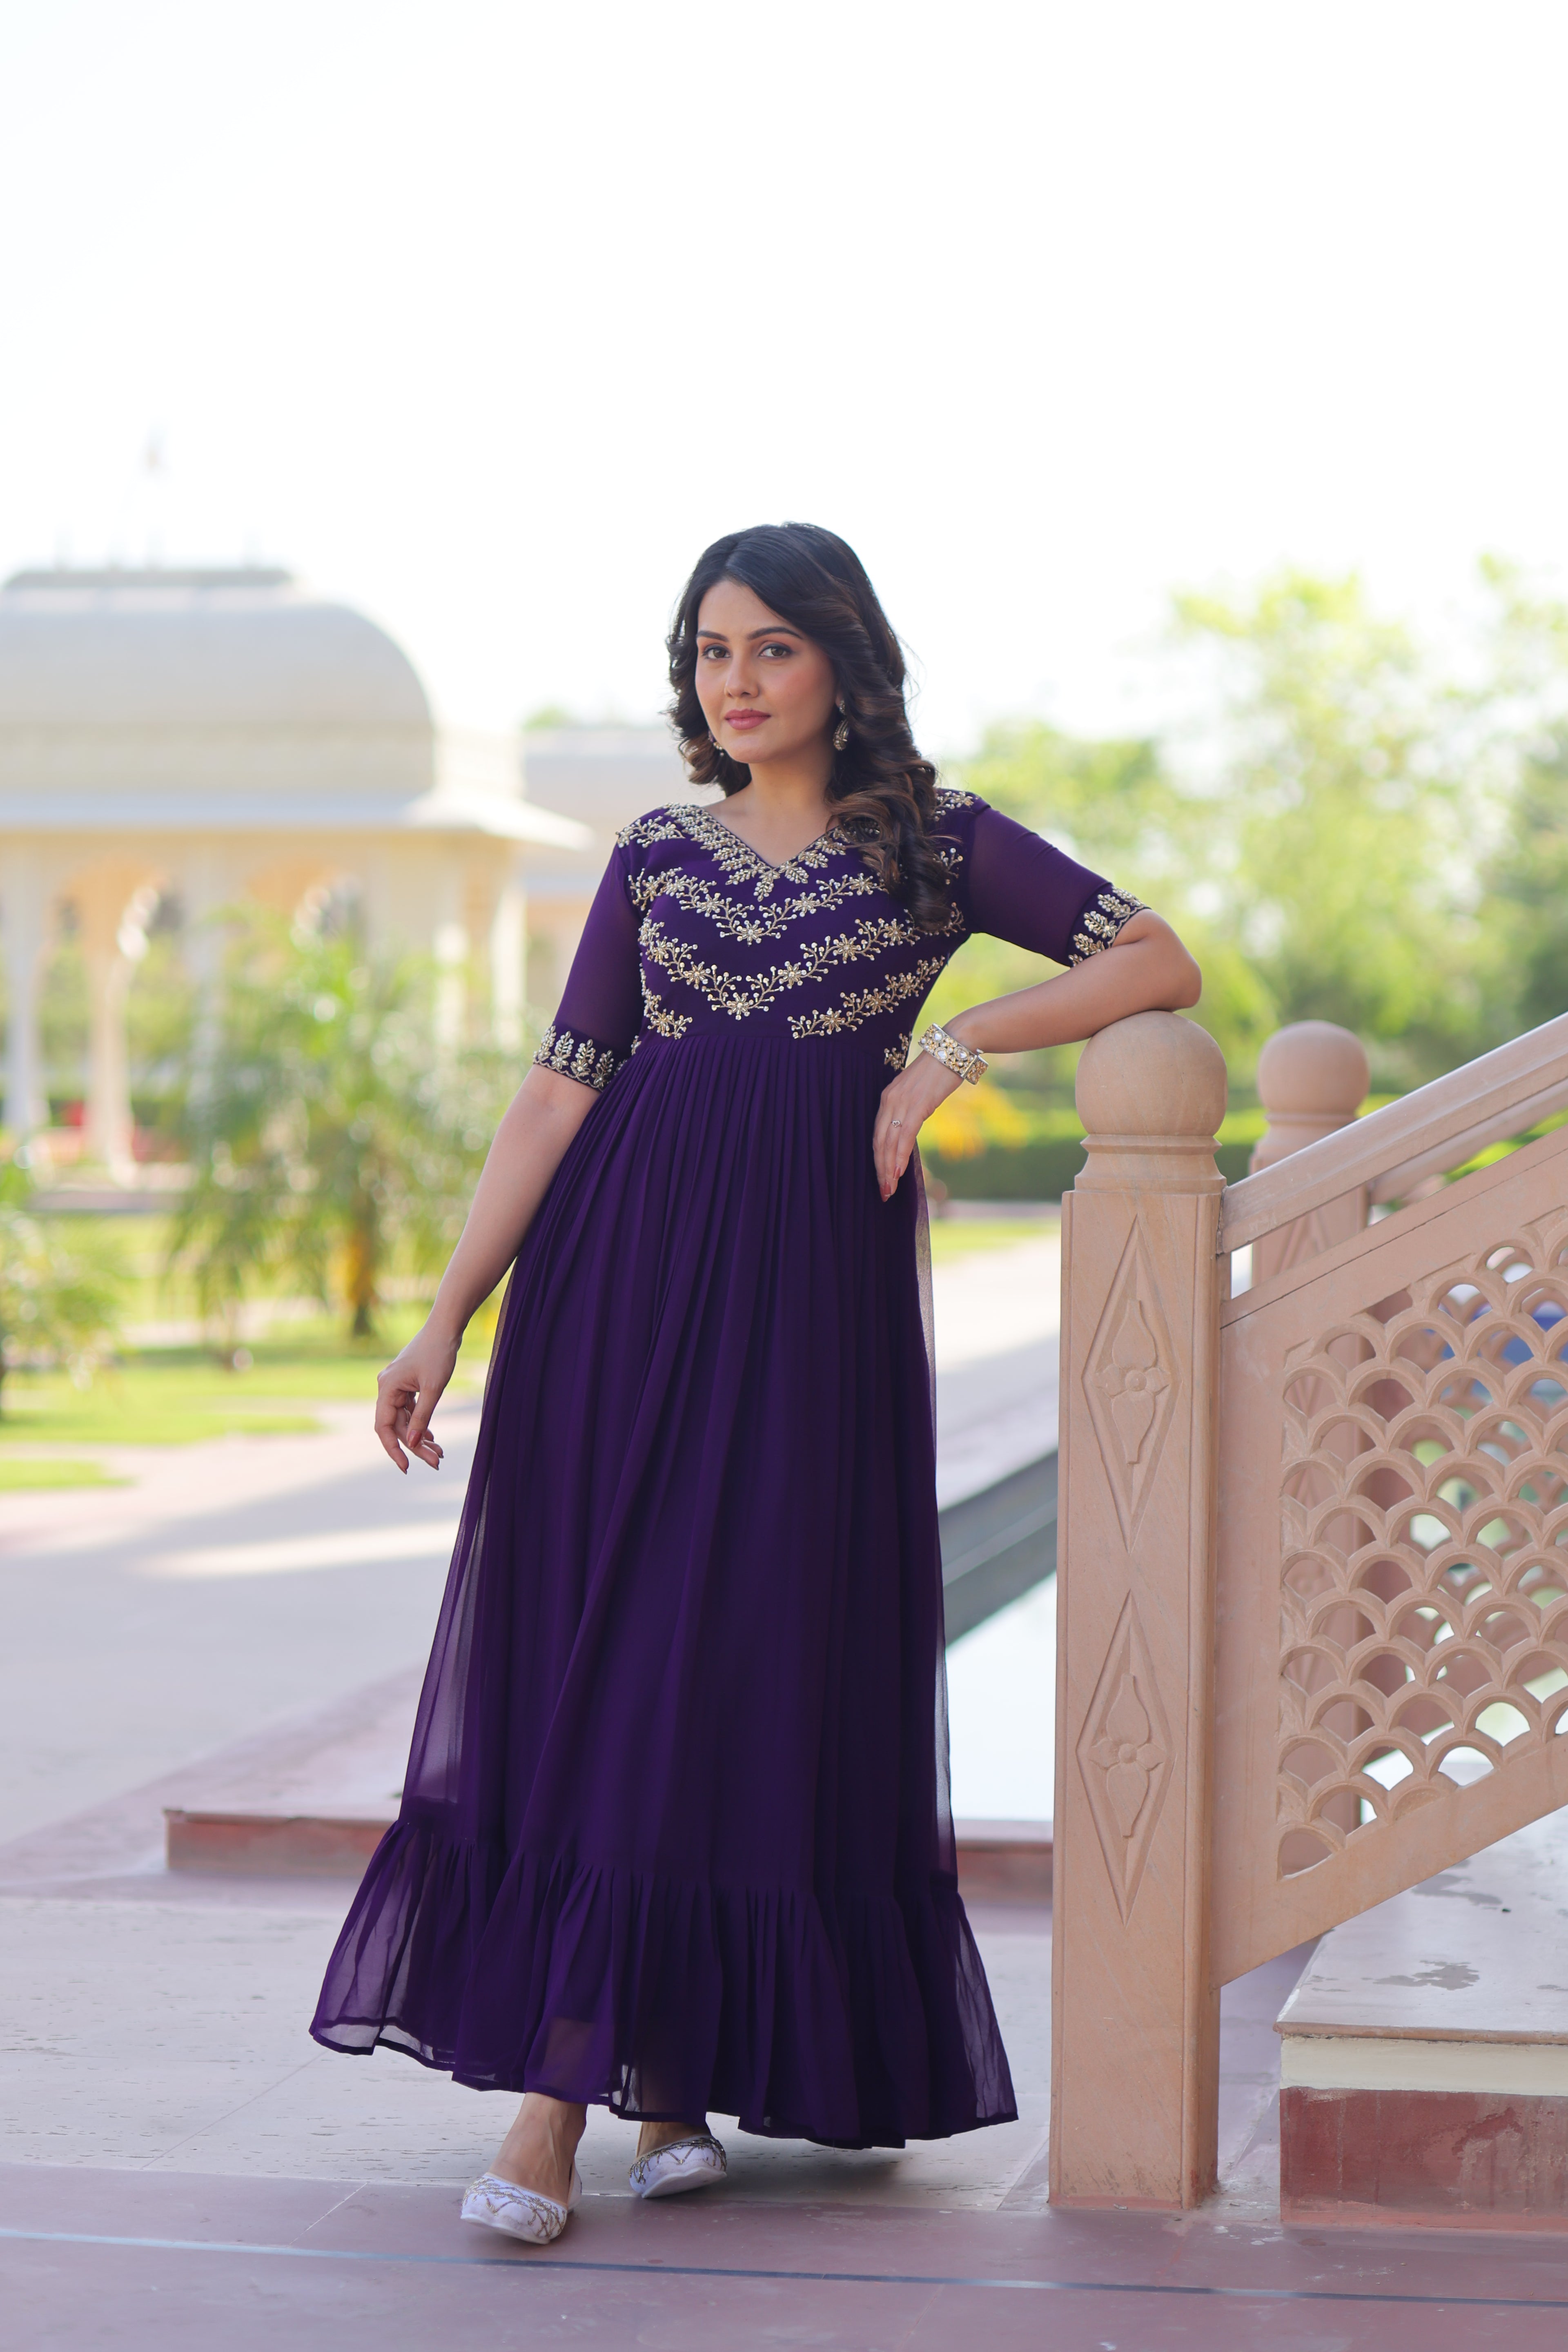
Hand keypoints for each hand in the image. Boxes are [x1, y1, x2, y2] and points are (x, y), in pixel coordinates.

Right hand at [375, 1322, 460, 1472]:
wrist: (445, 1327)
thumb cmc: (439, 1353)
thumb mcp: (433, 1388)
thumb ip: (422, 1416)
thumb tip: (414, 1443)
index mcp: (387, 1388)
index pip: (384, 1427)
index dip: (393, 1449)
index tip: (406, 1467)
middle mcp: (387, 1388)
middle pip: (397, 1426)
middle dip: (416, 1446)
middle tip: (437, 1462)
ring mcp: (396, 1386)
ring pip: (405, 1419)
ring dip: (421, 1436)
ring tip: (439, 1453)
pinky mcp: (407, 1384)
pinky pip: (410, 1409)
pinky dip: (421, 1422)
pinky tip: (432, 1437)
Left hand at [872, 1051, 961, 1200]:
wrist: (954, 1048)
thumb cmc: (940, 1070)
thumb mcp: (920, 1093)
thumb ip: (911, 1110)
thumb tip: (910, 1129)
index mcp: (888, 1098)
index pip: (878, 1134)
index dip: (878, 1158)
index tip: (881, 1178)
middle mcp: (890, 1100)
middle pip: (879, 1141)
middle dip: (880, 1169)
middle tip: (883, 1192)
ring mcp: (902, 1102)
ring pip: (889, 1141)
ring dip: (888, 1168)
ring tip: (889, 1189)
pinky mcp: (917, 1104)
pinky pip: (905, 1135)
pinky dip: (900, 1155)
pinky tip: (899, 1171)